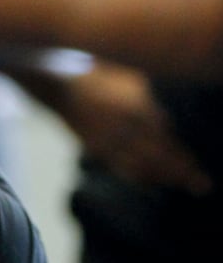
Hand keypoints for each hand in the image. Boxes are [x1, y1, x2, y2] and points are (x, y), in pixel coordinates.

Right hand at [60, 64, 212, 195]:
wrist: (61, 86)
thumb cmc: (100, 76)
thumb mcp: (131, 79)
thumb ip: (151, 100)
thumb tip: (168, 120)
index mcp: (138, 108)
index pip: (168, 139)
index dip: (184, 156)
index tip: (198, 169)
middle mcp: (127, 127)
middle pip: (160, 157)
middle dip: (183, 173)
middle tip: (202, 186)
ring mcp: (111, 140)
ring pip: (142, 166)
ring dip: (163, 178)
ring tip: (181, 185)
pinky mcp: (97, 148)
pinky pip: (120, 167)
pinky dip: (138, 177)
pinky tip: (151, 183)